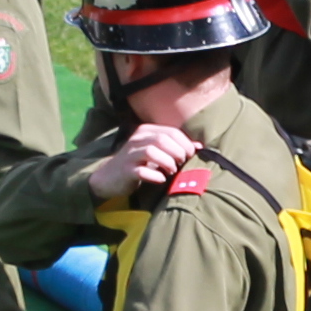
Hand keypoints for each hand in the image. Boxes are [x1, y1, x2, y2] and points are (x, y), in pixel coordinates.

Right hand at [83, 122, 198, 199]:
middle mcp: (136, 139)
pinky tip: (160, 179)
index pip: (171, 131)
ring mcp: (129, 154)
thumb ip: (176, 147)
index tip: (190, 155)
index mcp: (146, 131)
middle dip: (177, 152)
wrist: (110, 177)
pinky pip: (141, 171)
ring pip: (151, 152)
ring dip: (167, 162)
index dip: (185, 143)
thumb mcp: (157, 152)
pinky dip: (155, 175)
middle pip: (162, 139)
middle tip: (181, 163)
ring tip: (172, 170)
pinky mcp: (125, 170)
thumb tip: (200, 146)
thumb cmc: (139, 164)